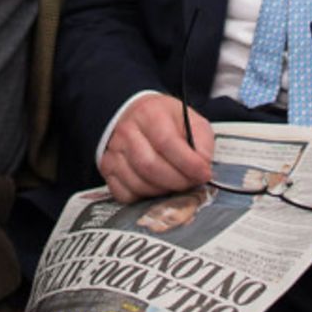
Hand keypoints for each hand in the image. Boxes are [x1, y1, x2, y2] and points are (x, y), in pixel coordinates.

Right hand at [98, 93, 213, 203]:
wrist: (136, 117)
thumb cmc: (166, 122)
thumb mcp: (190, 120)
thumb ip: (201, 141)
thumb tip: (203, 166)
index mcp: (149, 113)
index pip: (166, 142)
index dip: (188, 163)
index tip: (204, 173)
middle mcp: (127, 131)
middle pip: (151, 166)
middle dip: (178, 181)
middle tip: (192, 183)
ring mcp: (114, 151)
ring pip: (139, 183)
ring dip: (163, 191)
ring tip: (175, 184)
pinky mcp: (108, 169)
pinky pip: (124, 194)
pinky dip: (143, 198)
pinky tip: (155, 187)